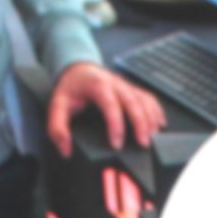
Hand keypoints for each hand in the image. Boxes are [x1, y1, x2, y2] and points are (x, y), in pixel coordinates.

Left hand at [47, 60, 164, 155]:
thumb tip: (66, 148)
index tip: (116, 144)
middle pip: (133, 102)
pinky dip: (156, 111)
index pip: (110, 105)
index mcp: (97, 85)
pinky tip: (159, 124)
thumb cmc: (71, 88)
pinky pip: (148, 98)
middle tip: (143, 143)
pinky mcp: (132, 89)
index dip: (115, 125)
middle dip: (140, 124)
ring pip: (144, 100)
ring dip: (150, 119)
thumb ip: (58, 128)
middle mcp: (115, 84)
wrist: (78, 68)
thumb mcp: (57, 105)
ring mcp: (125, 86)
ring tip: (152, 138)